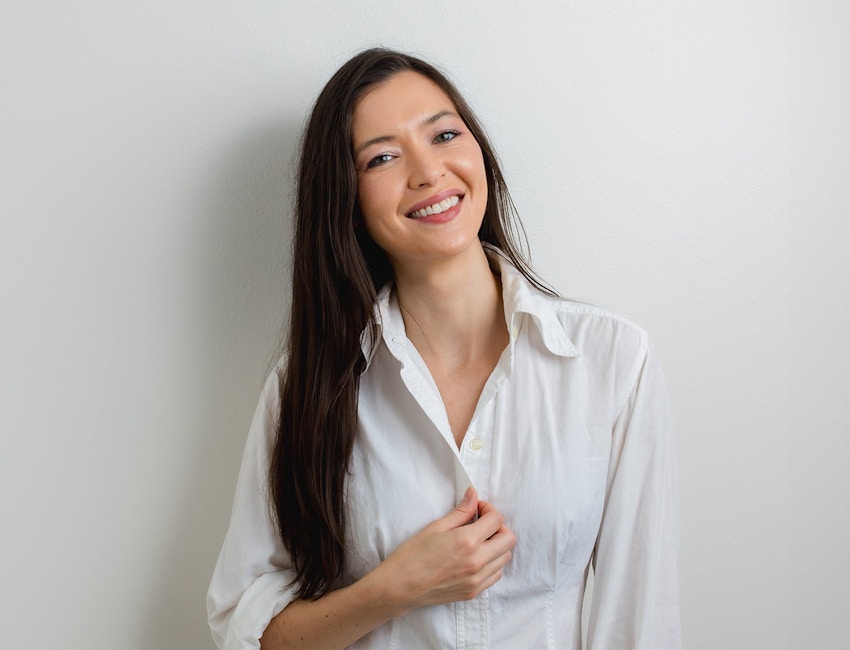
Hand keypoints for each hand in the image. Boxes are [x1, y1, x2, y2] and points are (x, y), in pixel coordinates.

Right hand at [376, 487, 514, 614]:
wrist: (400, 587)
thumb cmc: (412, 555)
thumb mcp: (435, 527)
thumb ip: (460, 512)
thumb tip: (473, 495)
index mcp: (467, 541)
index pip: (497, 519)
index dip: (488, 509)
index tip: (476, 509)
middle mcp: (478, 561)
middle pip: (509, 539)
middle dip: (498, 526)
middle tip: (481, 523)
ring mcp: (477, 579)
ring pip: (505, 557)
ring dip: (497, 545)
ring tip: (477, 541)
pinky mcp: (474, 592)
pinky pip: (496, 574)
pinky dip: (492, 563)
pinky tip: (475, 557)